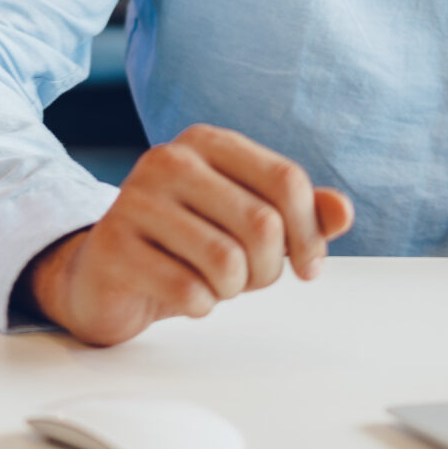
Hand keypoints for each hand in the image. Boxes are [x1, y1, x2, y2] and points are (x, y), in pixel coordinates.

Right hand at [28, 124, 355, 346]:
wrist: (104, 276)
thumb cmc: (185, 245)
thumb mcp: (247, 223)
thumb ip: (301, 213)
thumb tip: (342, 211)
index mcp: (206, 142)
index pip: (286, 179)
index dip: (310, 233)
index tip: (307, 264)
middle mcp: (168, 160)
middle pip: (262, 223)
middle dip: (269, 269)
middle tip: (250, 278)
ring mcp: (135, 200)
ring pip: (227, 261)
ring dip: (233, 289)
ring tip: (215, 284)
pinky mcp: (113, 247)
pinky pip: (189, 292)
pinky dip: (200, 306)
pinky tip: (183, 295)